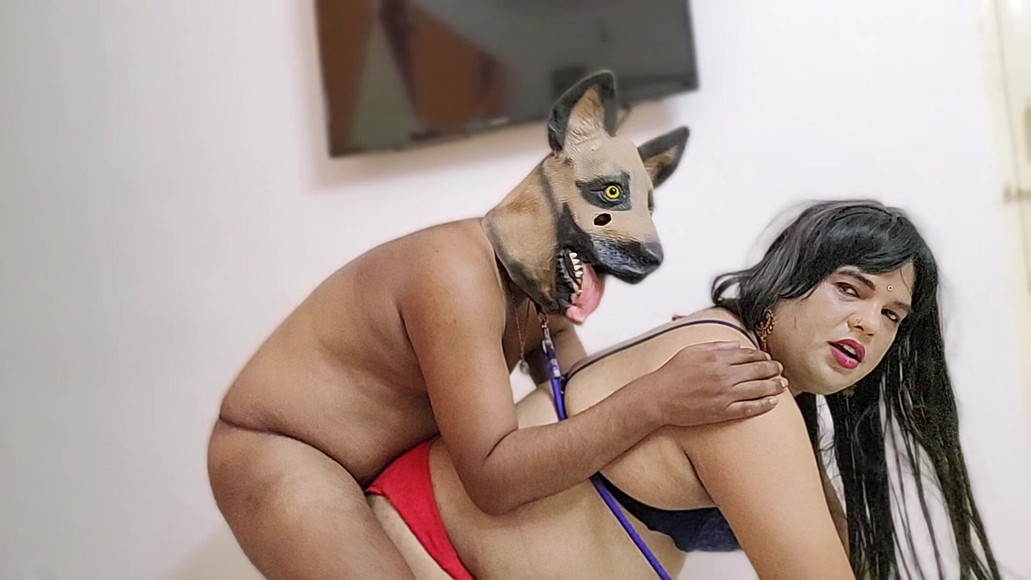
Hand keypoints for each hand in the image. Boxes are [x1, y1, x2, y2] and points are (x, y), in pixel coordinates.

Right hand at [639, 341, 786, 426]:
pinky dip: (763, 405)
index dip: (762, 357)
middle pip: (758, 371)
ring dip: (774, 386)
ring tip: (782, 385)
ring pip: (758, 389)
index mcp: (717, 358)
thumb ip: (716, 346)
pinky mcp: (723, 411)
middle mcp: (724, 375)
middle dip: (773, 370)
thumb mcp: (692, 351)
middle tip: (780, 370)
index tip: (768, 359)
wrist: (659, 397)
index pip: (748, 355)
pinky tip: (773, 402)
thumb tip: (736, 345)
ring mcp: (725, 394)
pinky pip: (749, 408)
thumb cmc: (672, 373)